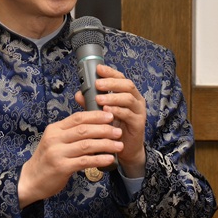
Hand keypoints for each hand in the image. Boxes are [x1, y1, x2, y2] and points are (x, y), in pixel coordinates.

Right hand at [18, 110, 122, 208]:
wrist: (31, 180)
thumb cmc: (47, 160)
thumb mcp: (55, 141)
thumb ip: (70, 132)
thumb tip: (94, 125)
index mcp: (54, 129)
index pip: (77, 118)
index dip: (95, 116)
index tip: (110, 116)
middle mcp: (55, 138)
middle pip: (83, 130)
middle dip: (104, 129)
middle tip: (118, 131)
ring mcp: (57, 153)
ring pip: (86, 145)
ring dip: (105, 144)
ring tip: (119, 145)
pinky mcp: (61, 167)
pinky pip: (84, 161)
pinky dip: (99, 159)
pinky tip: (109, 159)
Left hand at [75, 64, 146, 178]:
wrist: (125, 149)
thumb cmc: (113, 128)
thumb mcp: (101, 113)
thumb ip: (91, 103)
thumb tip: (78, 93)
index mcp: (128, 94)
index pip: (120, 78)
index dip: (110, 72)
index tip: (98, 68)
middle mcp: (136, 100)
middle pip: (127, 85)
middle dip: (111, 83)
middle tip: (98, 84)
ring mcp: (139, 111)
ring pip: (128, 98)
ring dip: (113, 97)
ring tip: (99, 98)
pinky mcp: (139, 123)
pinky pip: (129, 114)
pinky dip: (117, 111)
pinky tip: (107, 111)